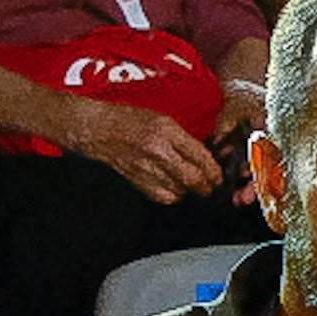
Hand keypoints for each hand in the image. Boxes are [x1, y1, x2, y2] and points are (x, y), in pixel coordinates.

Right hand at [66, 99, 228, 201]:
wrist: (98, 128)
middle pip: (193, 178)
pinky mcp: (136, 180)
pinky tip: (171, 188)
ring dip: (188, 191)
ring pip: (179, 191)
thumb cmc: (128, 119)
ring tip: (190, 186)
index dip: (214, 170)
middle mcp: (158, 149)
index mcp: (167, 130)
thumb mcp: (162, 119)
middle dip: (206, 186)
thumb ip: (183, 138)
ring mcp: (146, 167)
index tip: (218, 175)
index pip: (200, 155)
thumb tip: (204, 157)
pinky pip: (161, 196)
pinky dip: (170, 195)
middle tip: (210, 187)